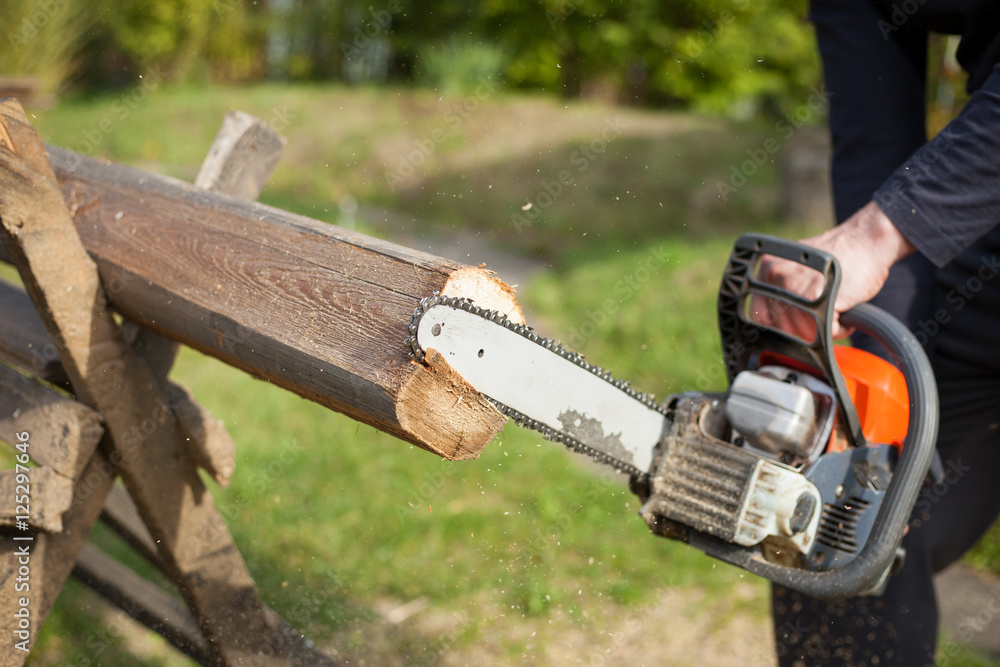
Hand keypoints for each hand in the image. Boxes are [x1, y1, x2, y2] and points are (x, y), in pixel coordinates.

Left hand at [755, 201, 914, 337]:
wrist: (866, 239)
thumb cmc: (837, 255)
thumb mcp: (798, 266)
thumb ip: (782, 288)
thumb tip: (774, 320)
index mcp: (769, 270)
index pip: (760, 314)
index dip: (779, 323)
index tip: (795, 320)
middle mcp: (778, 278)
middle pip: (782, 327)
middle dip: (803, 327)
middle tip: (822, 310)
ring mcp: (798, 289)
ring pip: (805, 332)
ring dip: (823, 327)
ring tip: (835, 307)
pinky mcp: (822, 301)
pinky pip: (828, 332)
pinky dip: (841, 327)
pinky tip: (845, 309)